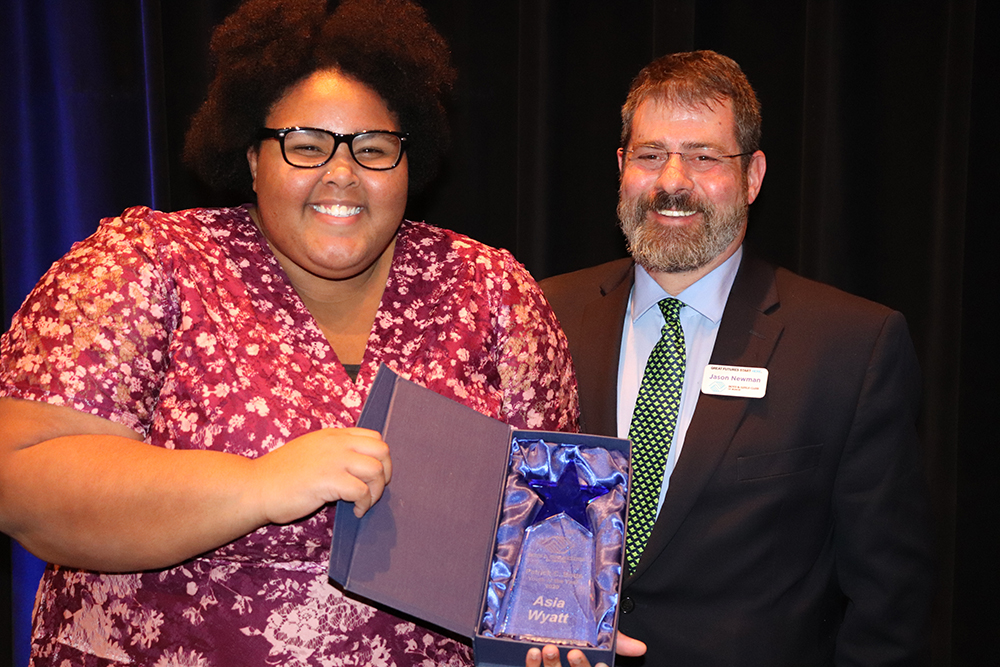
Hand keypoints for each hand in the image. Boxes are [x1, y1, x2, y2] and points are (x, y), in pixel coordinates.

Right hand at [252, 427, 390, 523]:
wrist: (254, 487)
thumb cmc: (279, 476)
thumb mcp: (310, 452)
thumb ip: (332, 453)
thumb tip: (357, 467)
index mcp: (332, 436)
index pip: (373, 436)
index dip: (380, 458)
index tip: (372, 476)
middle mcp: (336, 444)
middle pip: (381, 450)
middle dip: (385, 473)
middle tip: (373, 491)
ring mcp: (333, 460)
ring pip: (376, 470)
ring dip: (376, 492)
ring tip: (363, 504)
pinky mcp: (328, 480)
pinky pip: (362, 490)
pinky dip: (364, 504)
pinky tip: (354, 512)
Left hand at [524, 632, 645, 666]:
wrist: (549, 607)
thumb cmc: (578, 624)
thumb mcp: (599, 632)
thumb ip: (618, 641)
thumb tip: (640, 647)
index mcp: (587, 664)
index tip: (601, 664)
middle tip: (574, 652)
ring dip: (552, 664)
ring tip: (550, 648)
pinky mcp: (534, 666)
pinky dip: (532, 663)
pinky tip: (533, 652)